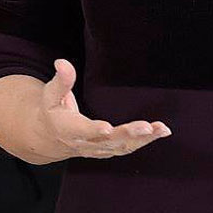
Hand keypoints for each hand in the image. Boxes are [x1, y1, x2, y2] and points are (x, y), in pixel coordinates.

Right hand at [39, 59, 170, 159]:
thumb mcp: (50, 95)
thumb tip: (62, 62)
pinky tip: (161, 132)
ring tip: (161, 129)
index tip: (106, 128)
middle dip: (127, 134)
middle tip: (145, 127)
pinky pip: (128, 147)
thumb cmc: (52, 111)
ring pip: (122, 146)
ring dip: (143, 139)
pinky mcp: (109, 149)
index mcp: (68, 129)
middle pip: (108, 141)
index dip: (94, 131)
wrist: (50, 138)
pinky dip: (145, 141)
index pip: (82, 131)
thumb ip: (61, 81)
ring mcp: (98, 149)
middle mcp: (85, 143)